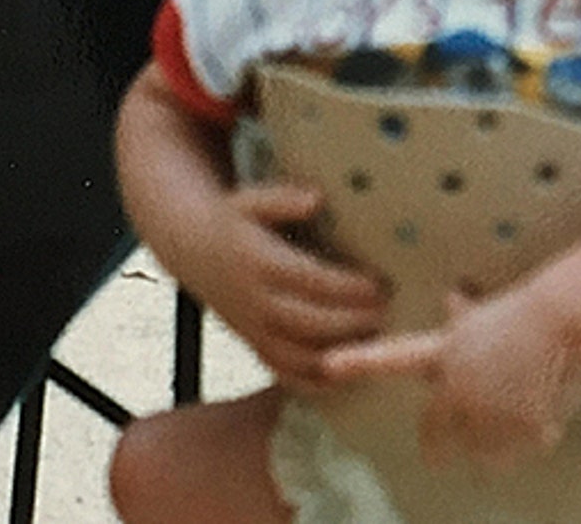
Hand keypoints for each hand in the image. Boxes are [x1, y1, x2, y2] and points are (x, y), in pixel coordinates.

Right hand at [185, 184, 386, 393]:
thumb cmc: (235, 221)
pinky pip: (284, 373)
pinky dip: (315, 381)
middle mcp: (254, 300)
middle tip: (386, 313)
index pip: (307, 280)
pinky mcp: (254, 345)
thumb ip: (282, 199)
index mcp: (257, 262)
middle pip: (307, 322)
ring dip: (338, 354)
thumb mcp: (252, 200)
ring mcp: (253, 328)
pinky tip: (347, 373)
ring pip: (297, 355)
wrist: (193, 250)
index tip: (378, 285)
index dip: (346, 287)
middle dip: (351, 322)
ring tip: (375, 341)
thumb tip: (316, 199)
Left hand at [323, 287, 580, 472]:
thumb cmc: (530, 314)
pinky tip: (546, 420)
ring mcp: (484, 412)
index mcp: (446, 354)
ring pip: (484, 452)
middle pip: (436, 436)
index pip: (393, 356)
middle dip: (436, 451)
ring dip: (499, 444)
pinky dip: (536, 439)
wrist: (561, 322)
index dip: (358, 360)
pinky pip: (523, 449)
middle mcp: (457, 386)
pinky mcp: (515, 430)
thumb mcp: (489, 315)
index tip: (328, 363)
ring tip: (520, 417)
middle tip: (436, 459)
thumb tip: (452, 297)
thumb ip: (466, 319)